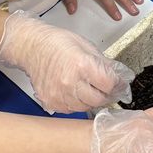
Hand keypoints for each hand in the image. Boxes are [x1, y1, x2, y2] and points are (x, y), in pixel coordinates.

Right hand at [0, 10, 134, 114]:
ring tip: (92, 89)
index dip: (118, 84)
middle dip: (107, 94)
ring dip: (93, 100)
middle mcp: (70, 83)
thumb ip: (104, 63)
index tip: (121, 82)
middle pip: (99, 99)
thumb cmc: (57, 43)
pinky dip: (78, 104)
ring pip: (86, 107)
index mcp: (82, 65)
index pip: (109, 84)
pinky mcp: (51, 102)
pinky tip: (77, 92)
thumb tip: (120, 75)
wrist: (31, 47)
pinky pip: (71, 110)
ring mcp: (59, 95)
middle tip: (109, 89)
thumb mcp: (86, 46)